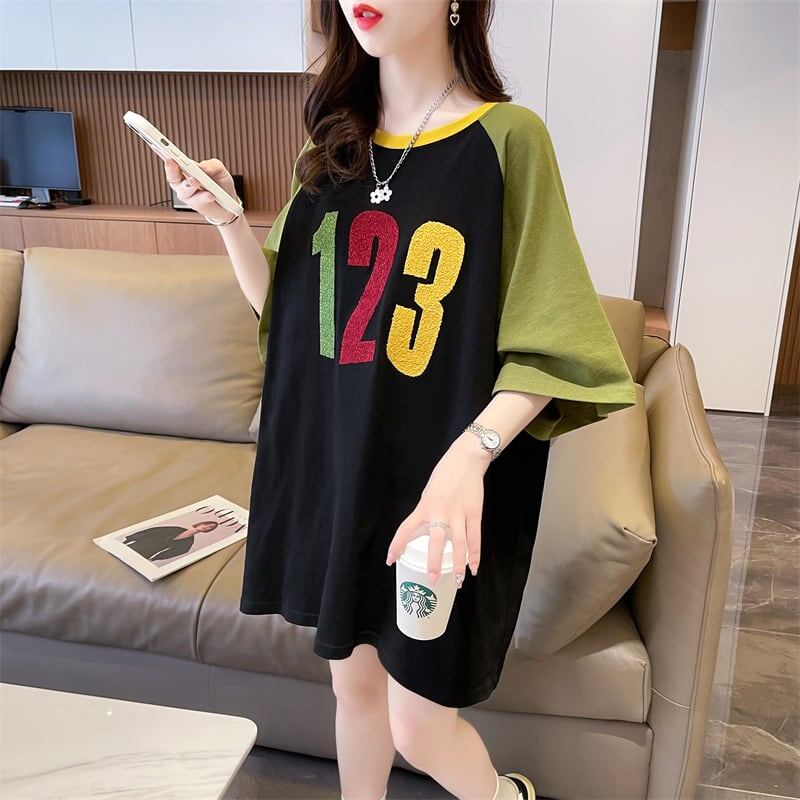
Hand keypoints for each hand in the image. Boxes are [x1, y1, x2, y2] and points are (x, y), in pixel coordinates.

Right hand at [161, 155, 237, 223]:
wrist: (228, 204)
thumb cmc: (220, 184)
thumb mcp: (219, 170)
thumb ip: (212, 165)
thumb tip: (202, 166)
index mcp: (184, 170)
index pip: (171, 161)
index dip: (162, 153)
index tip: (159, 146)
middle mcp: (183, 183)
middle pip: (172, 177)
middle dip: (171, 169)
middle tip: (172, 161)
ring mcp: (189, 196)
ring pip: (183, 191)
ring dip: (189, 185)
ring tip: (194, 180)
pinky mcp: (198, 206)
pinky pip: (199, 201)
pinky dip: (204, 197)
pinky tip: (210, 195)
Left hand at [386, 432, 491, 587]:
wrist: (466, 460)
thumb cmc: (444, 475)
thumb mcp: (428, 493)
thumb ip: (427, 512)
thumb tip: (426, 531)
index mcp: (424, 506)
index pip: (406, 528)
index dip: (397, 545)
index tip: (391, 559)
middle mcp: (440, 512)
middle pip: (435, 542)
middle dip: (434, 563)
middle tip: (431, 581)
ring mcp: (459, 514)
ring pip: (458, 544)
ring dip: (458, 565)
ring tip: (459, 582)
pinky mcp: (474, 513)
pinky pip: (474, 538)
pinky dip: (475, 554)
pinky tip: (474, 568)